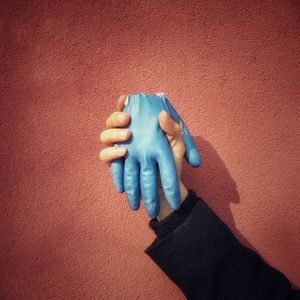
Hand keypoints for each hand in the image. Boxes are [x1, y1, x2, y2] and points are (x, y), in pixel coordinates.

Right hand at [99, 95, 187, 219]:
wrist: (167, 188)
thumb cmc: (172, 163)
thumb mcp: (177, 146)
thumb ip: (173, 131)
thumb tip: (162, 114)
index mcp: (139, 128)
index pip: (126, 111)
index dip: (122, 103)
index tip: (125, 98)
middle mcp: (125, 136)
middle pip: (111, 121)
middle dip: (115, 118)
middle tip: (127, 119)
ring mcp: (118, 149)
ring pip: (104, 137)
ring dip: (112, 134)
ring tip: (127, 136)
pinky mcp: (115, 164)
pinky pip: (105, 156)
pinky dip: (111, 153)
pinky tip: (123, 153)